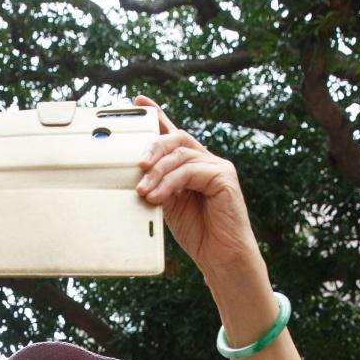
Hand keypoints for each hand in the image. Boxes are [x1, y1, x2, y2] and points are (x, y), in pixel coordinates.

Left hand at [133, 96, 260, 274]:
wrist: (221, 256)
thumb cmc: (197, 232)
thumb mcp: (168, 204)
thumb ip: (158, 185)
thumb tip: (136, 174)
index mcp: (191, 164)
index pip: (172, 134)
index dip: (157, 115)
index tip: (138, 102)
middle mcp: (205, 160)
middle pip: (176, 138)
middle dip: (152, 147)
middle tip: (136, 166)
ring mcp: (217, 166)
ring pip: (180, 155)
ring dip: (156, 172)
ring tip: (142, 191)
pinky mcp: (224, 177)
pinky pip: (190, 171)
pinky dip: (169, 183)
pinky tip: (157, 196)